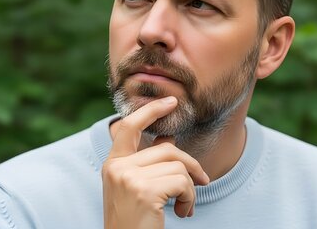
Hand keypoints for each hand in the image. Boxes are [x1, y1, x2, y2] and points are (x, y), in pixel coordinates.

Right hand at [102, 96, 209, 228]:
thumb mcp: (136, 188)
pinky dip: (190, 198)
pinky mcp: (143, 190)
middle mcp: (116, 167)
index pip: (128, 126)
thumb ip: (149, 163)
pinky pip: (182, 182)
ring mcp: (128, 177)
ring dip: (190, 188)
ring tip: (185, 207)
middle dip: (191, 165)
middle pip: (167, 149)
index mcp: (112, 164)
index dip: (151, 110)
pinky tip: (183, 213)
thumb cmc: (134, 222)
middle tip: (204, 181)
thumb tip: (170, 138)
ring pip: (178, 165)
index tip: (171, 101)